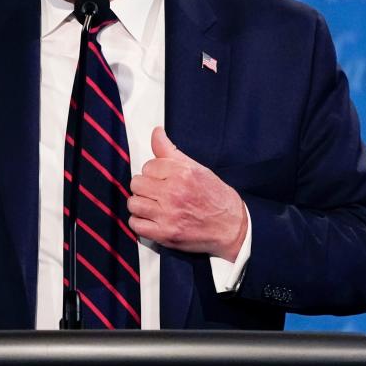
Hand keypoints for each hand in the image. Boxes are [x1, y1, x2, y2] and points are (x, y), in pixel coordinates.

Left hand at [128, 126, 246, 260]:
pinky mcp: (165, 234)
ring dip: (140, 204)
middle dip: (145, 187)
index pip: (148, 166)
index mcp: (182, 173)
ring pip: (133, 203)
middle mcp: (174, 193)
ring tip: (153, 205)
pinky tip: (151, 219)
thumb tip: (156, 132)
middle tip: (157, 192)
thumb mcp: (196, 168)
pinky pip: (136, 224)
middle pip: (137, 183)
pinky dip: (140, 222)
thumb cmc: (215, 196)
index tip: (162, 179)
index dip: (154, 173)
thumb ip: (171, 151)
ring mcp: (168, 215)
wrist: (232, 226)